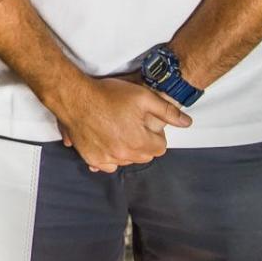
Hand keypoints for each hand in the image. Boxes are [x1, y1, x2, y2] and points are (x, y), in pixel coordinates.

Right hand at [52, 74, 192, 172]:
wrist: (74, 96)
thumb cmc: (107, 95)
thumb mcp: (142, 96)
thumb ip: (167, 111)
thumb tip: (187, 123)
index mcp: (139, 142)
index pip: (160, 147)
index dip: (155, 133)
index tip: (145, 123)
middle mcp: (124, 155)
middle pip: (144, 156)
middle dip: (142, 143)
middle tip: (131, 125)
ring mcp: (106, 158)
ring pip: (126, 161)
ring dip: (125, 150)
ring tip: (117, 131)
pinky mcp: (91, 157)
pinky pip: (106, 166)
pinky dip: (108, 157)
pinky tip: (105, 143)